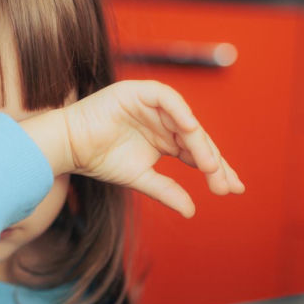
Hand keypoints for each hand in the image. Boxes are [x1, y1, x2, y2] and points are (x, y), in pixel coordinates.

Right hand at [24, 80, 242, 216]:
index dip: (216, 169)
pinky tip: (191, 131)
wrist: (70, 145)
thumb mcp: (140, 178)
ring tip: (209, 166)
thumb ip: (167, 191)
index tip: (233, 189)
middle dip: (213, 161)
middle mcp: (165, 121)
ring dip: (199, 143)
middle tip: (224, 183)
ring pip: (186, 121)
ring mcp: (154, 105)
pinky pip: (167, 99)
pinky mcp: (140, 92)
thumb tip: (192, 212)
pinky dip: (180, 112)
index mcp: (166, 139)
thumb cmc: (100, 160)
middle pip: (198, 139)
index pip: (198, 153)